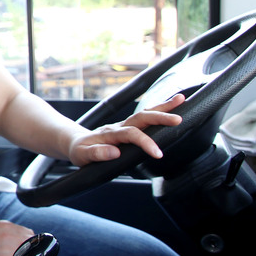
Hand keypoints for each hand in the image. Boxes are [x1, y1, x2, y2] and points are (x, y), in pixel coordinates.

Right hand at [0, 221, 33, 255]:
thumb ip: (5, 230)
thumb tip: (19, 236)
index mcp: (5, 225)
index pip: (28, 233)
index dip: (29, 241)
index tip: (26, 248)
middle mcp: (8, 233)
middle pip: (31, 242)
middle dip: (30, 249)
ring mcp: (7, 246)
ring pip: (28, 252)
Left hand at [67, 93, 184, 165]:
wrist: (74, 143)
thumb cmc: (79, 151)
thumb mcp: (82, 156)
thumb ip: (97, 153)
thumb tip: (114, 152)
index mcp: (109, 134)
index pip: (131, 134)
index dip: (145, 142)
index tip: (158, 153)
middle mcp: (118, 126)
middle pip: (141, 118)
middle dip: (160, 117)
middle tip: (178, 119)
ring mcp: (124, 125)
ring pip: (145, 113)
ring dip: (163, 107)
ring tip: (181, 99)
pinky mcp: (128, 127)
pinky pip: (145, 117)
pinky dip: (158, 110)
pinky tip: (172, 105)